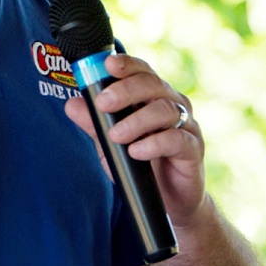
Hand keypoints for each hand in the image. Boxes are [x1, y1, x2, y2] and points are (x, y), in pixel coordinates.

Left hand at [63, 52, 207, 227]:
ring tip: (116, 136)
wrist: (168, 201)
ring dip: (136, 121)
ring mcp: (186, 125)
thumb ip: (95, 125)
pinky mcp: (193, 149)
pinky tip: (136, 151)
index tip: (107, 64)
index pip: (142, 71)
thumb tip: (72, 104)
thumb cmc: (140, 166)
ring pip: (164, 110)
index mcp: (153, 97)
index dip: (127, 64)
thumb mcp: (110, 146)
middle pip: (153, 85)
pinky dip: (154, 144)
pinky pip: (176, 139)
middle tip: (104, 103)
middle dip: (126, 91)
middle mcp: (172, 104)